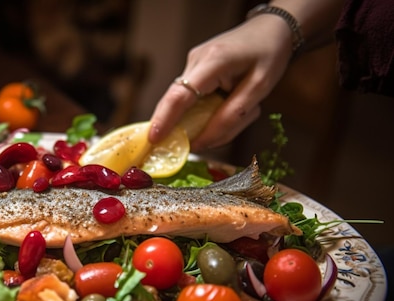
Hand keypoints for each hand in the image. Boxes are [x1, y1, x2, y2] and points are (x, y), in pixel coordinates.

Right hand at [148, 16, 294, 151]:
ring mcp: (192, 63)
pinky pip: (191, 98)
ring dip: (198, 120)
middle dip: (175, 126)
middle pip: (175, 100)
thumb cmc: (269, 54)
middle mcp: (196, 60)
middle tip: (184, 147)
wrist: (270, 28)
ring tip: (223, 127)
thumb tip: (202, 142)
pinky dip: (201, 112)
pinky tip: (219, 114)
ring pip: (184, 102)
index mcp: (213, 61)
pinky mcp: (194, 68)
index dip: (164, 119)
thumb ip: (232, 116)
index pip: (180, 95)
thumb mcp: (260, 88)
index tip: (153, 139)